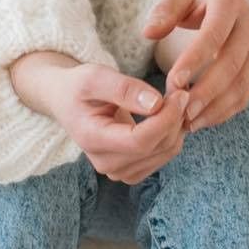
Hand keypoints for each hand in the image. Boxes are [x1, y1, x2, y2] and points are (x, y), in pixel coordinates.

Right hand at [44, 60, 193, 183]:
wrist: (68, 102)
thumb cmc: (79, 87)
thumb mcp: (95, 77)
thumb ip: (124, 89)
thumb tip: (156, 103)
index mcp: (92, 140)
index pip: (140, 140)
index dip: (166, 118)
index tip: (180, 94)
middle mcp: (106, 163)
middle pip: (156, 147)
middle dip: (175, 118)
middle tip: (179, 91)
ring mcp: (119, 171)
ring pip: (165, 152)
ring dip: (176, 125)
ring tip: (173, 100)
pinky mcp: (132, 170)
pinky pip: (164, 155)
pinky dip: (173, 134)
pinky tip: (168, 115)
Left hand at [141, 0, 248, 131]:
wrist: (228, 2)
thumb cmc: (197, 1)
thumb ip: (163, 12)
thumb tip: (149, 32)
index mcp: (230, 1)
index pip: (214, 35)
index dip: (194, 60)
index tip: (173, 82)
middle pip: (231, 64)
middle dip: (206, 91)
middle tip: (181, 110)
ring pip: (242, 83)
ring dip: (216, 106)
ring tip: (189, 121)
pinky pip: (247, 94)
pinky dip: (225, 111)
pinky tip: (202, 120)